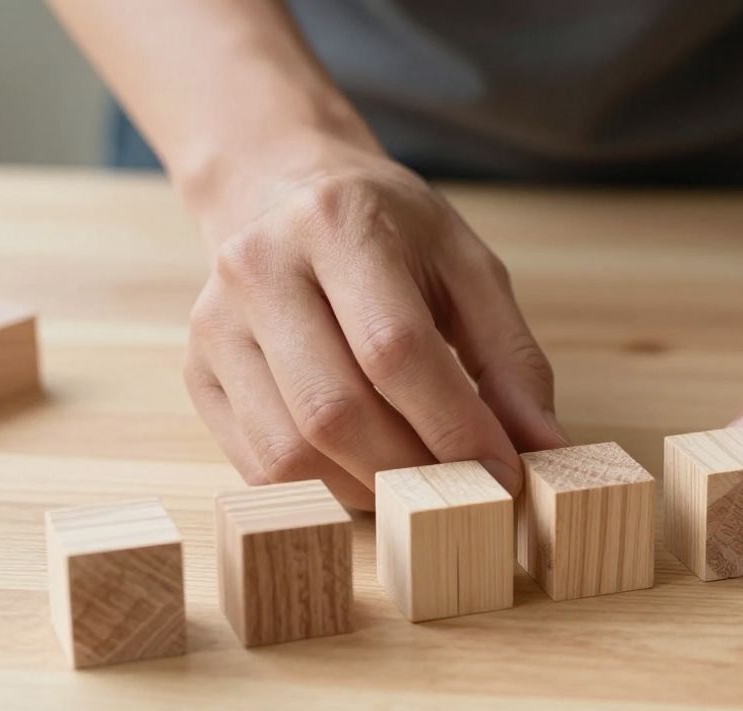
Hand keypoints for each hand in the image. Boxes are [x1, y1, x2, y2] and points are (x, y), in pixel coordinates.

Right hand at [183, 136, 566, 508]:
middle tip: (463, 490)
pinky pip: (257, 465)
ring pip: (288, 451)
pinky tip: (364, 471)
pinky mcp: (196, 371)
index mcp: (338, 224)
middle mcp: (260, 267)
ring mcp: (215, 323)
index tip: (504, 473)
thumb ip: (512, 356)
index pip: (394, 348)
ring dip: (366, 490)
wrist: (279, 188)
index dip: (454, 425)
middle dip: (412, 470)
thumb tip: (546, 445)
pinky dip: (322, 489)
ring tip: (416, 481)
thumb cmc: (389, 231)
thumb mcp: (467, 266)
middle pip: (334, 411)